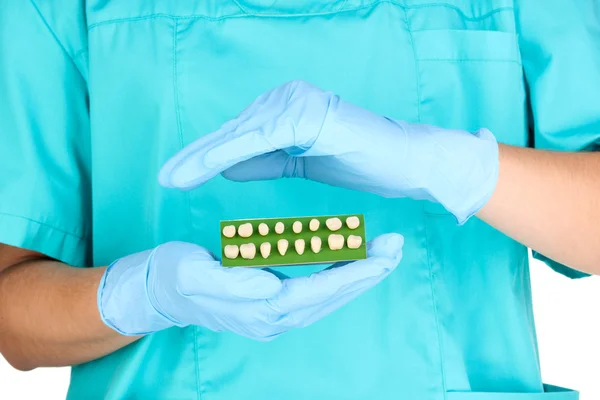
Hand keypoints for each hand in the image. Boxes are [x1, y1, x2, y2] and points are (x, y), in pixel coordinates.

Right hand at [98, 234, 403, 339]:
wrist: (161, 289)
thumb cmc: (176, 275)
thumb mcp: (194, 272)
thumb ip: (230, 281)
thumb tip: (271, 286)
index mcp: (257, 309)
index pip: (315, 293)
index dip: (350, 275)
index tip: (380, 257)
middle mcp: (272, 318)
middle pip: (330, 298)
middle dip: (366, 274)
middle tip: (396, 249)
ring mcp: (274, 315)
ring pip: (328, 298)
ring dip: (358, 276)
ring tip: (385, 253)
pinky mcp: (273, 304)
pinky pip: (316, 294)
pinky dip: (338, 277)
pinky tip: (354, 262)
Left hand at [158, 80, 498, 222]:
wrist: (407, 163)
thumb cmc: (360, 162)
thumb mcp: (300, 164)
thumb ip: (265, 160)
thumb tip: (226, 165)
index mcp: (286, 108)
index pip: (238, 136)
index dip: (204, 156)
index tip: (176, 174)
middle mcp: (288, 98)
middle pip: (232, 133)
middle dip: (196, 157)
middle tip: (165, 177)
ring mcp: (299, 102)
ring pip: (243, 134)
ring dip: (205, 157)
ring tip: (175, 178)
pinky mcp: (311, 113)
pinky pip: (264, 136)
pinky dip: (233, 152)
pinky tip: (205, 167)